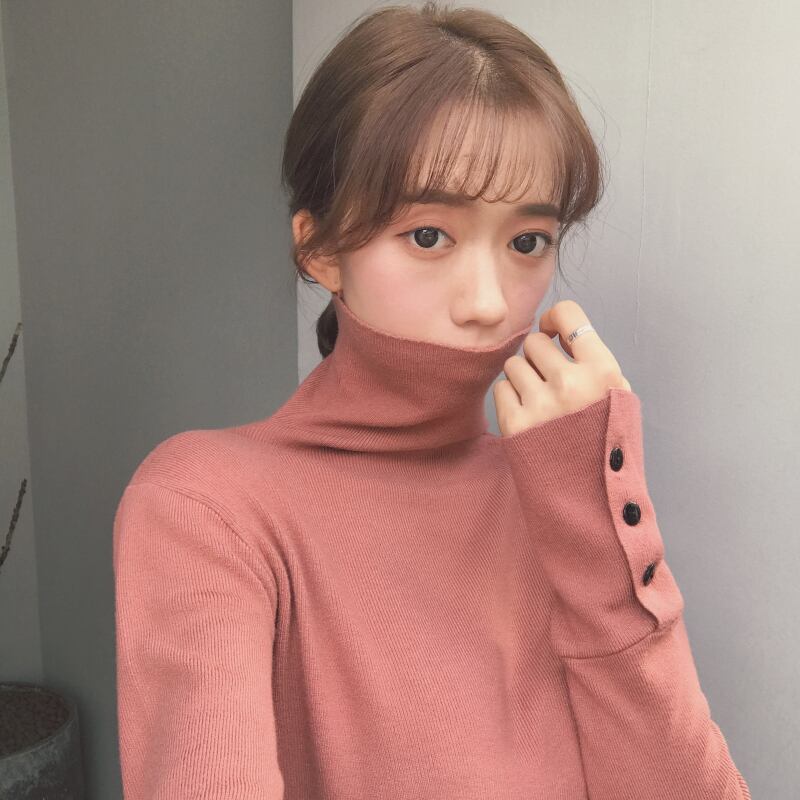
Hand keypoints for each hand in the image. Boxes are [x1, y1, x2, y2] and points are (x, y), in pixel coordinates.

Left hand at [494, 300, 631, 436]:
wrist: (590, 497)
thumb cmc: (604, 442)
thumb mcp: (619, 397)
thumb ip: (593, 362)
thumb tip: (557, 329)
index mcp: (603, 372)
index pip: (569, 314)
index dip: (555, 318)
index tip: (552, 330)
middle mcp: (571, 383)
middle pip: (534, 342)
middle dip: (538, 357)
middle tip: (548, 380)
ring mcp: (541, 404)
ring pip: (513, 364)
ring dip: (522, 378)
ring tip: (540, 402)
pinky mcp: (515, 424)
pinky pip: (501, 388)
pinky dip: (510, 398)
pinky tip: (528, 416)